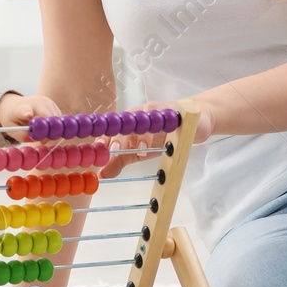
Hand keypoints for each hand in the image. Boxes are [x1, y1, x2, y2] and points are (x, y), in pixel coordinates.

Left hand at [0, 91, 61, 139]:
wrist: (14, 105)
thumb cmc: (13, 119)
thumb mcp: (12, 130)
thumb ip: (23, 136)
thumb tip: (41, 140)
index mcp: (21, 109)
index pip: (25, 110)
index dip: (27, 113)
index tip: (28, 115)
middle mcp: (35, 102)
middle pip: (47, 117)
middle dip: (49, 131)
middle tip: (43, 141)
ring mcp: (46, 101)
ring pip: (56, 119)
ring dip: (52, 129)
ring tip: (41, 132)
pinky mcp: (53, 104)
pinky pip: (59, 118)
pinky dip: (54, 125)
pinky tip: (45, 126)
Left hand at [95, 99, 211, 178]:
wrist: (189, 122)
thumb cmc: (160, 135)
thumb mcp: (137, 152)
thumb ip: (119, 162)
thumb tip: (101, 175)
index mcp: (125, 124)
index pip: (109, 130)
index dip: (102, 139)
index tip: (97, 154)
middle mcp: (136, 115)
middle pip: (124, 125)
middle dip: (118, 138)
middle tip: (114, 152)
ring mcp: (152, 112)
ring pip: (142, 121)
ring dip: (140, 136)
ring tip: (139, 151)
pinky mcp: (169, 112)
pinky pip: (163, 121)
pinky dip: (160, 132)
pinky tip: (158, 143)